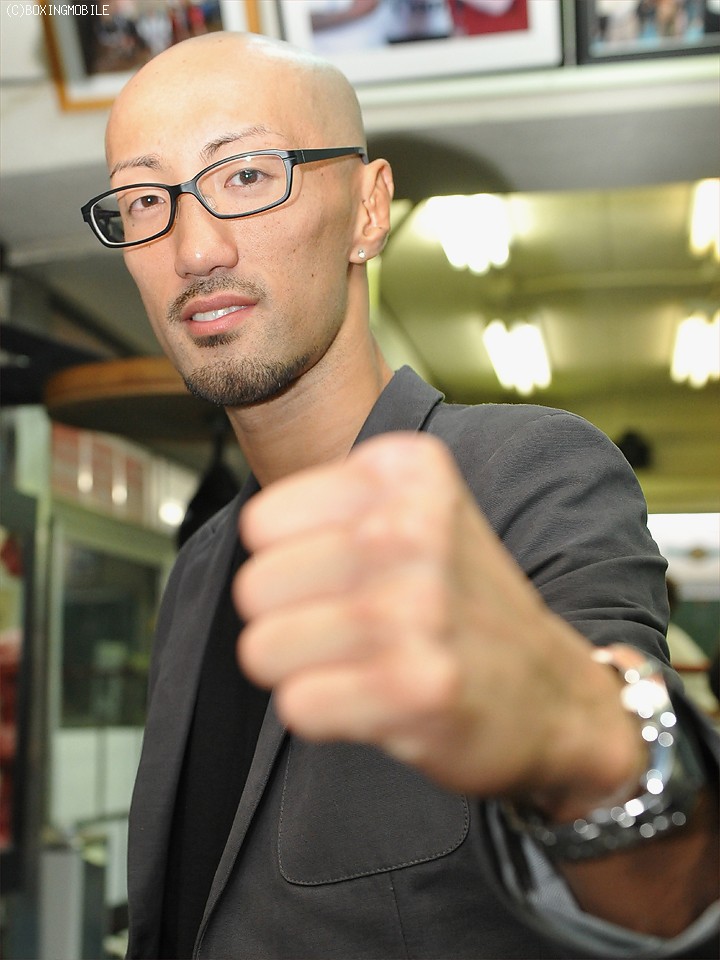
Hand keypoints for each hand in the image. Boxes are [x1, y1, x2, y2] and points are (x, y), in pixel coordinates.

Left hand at [234, 433, 641, 815]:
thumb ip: (332, 501)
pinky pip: (296, 705)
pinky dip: (325, 712)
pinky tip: (377, 698)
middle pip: (254, 586)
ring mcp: (415, 609)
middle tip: (348, 626)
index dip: (290, 559)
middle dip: (286, 618)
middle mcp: (411, 528)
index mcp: (406, 471)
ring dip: (301, 669)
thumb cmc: (463, 600)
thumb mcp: (419, 511)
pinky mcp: (414, 689)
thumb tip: (253, 536)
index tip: (345, 574)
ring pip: (262, 648)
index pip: (263, 522)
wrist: (555, 695)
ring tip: (361, 662)